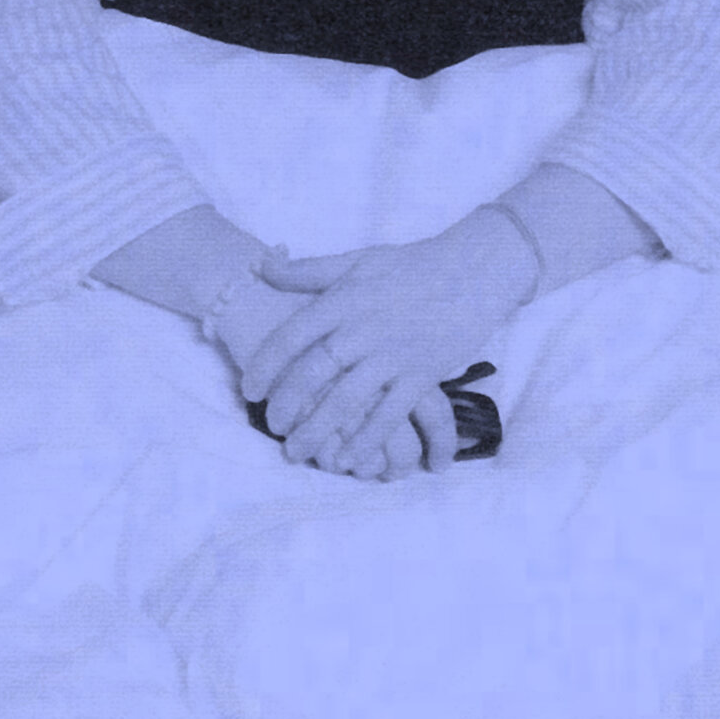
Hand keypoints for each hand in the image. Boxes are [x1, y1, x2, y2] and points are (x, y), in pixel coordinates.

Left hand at [208, 271, 428, 480]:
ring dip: (320, 430)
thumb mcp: (357, 259)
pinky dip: (368, 439)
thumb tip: (263, 265)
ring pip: (347, 399)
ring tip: (298, 452)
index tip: (248, 389)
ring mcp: (393, 354)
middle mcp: (364, 328)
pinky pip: (390, 413)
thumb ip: (309, 270)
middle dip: (288, 404)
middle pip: (315, 372)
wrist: (470, 272)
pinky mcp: (421, 374)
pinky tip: (350, 459)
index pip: (294, 335)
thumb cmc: (411, 265)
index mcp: (344, 299)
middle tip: (271, 427)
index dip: (266, 364)